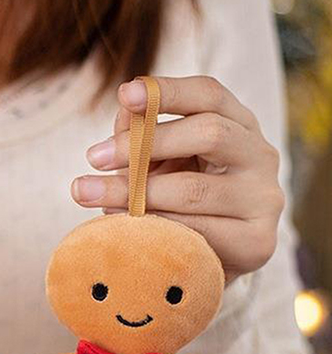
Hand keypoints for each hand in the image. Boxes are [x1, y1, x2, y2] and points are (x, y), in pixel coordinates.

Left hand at [72, 76, 284, 279]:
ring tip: (88, 194)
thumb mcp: (158, 164)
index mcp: (240, 125)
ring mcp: (264, 200)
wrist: (206, 262)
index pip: (210, 95)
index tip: (124, 94)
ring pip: (193, 190)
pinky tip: (123, 229)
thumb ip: (141, 138)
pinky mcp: (257, 242)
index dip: (167, 91)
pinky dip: (154, 229)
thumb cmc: (176, 204)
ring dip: (133, 193)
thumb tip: (123, 114)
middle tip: (94, 156)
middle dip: (144, 143)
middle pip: (209, 133)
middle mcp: (260, 156)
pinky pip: (195, 234)